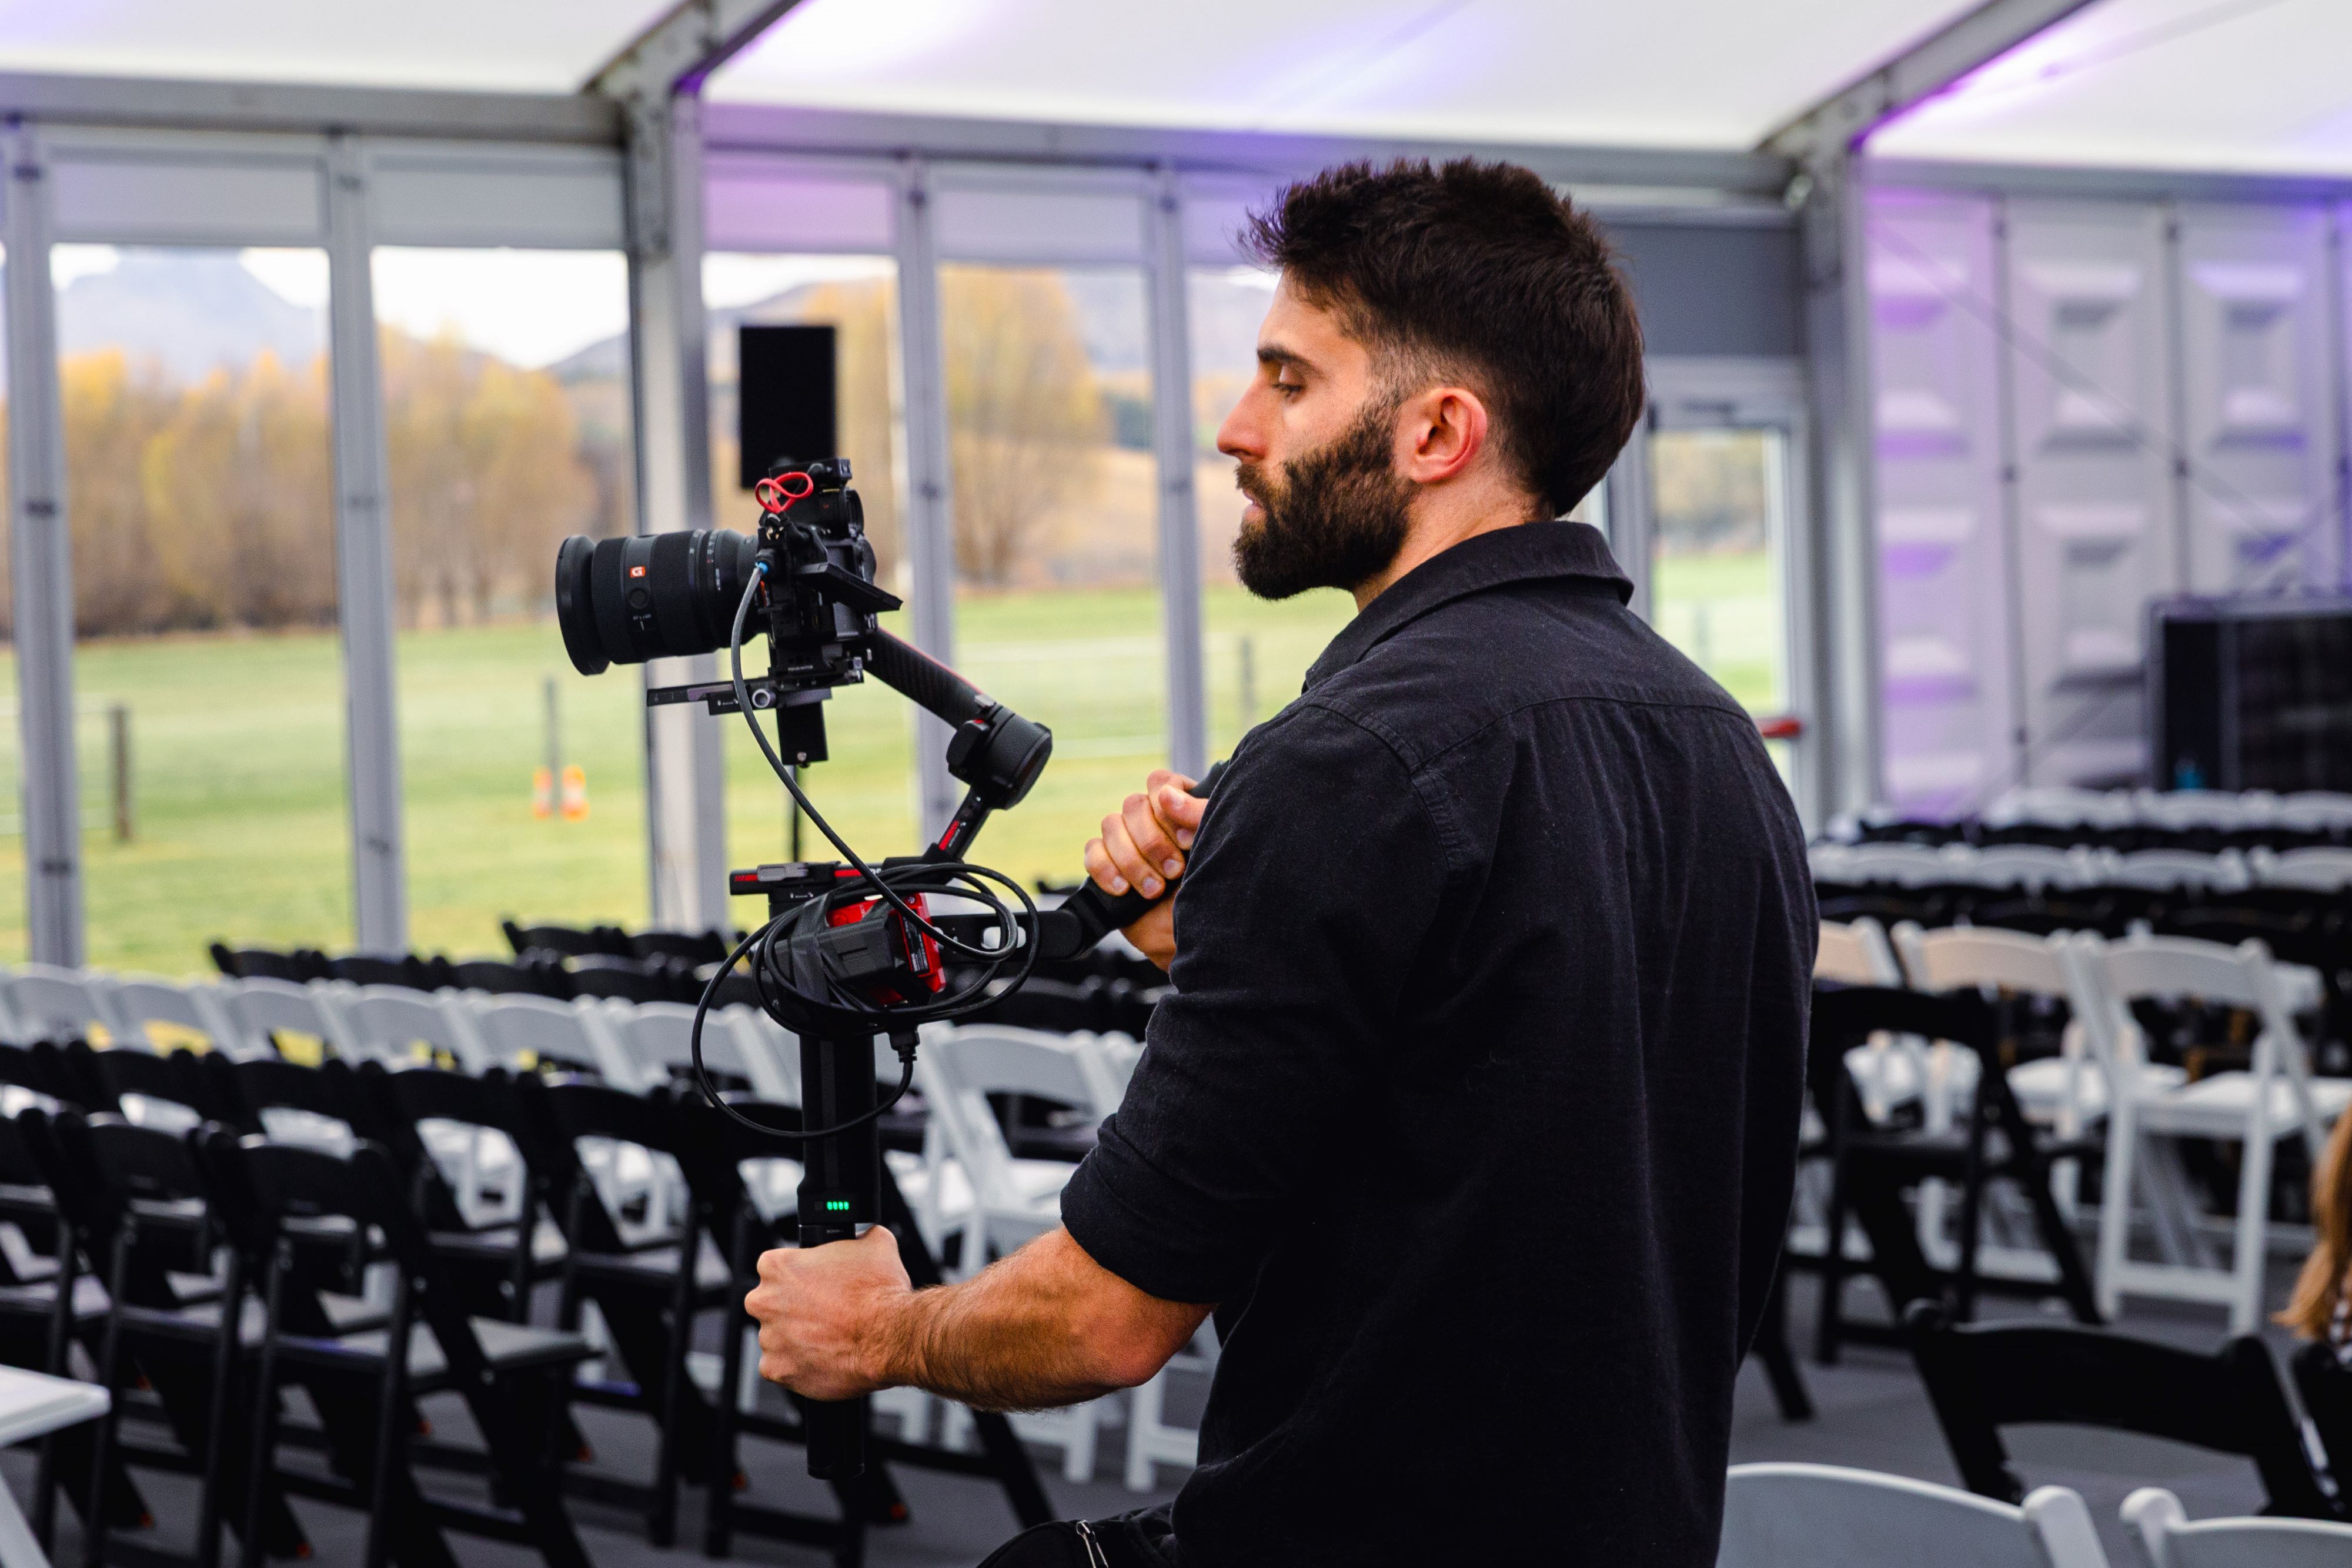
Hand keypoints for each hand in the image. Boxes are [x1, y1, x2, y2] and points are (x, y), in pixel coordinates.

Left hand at [745, 1226, 911, 1399]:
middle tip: (824, 1311)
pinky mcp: (777, 1370)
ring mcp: (769, 1338)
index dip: (799, 1274)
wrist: (889, 1338)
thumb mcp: (875, 1243)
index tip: (816, 1283)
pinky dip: (798, 1364)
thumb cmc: (879, 1293)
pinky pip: (780, 1366)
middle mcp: (765, 1301)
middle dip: (792, 1307)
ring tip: (829, 1337)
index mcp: (778, 1267)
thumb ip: (856, 1237)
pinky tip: (823, 1357)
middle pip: (770, 1302)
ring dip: (796, 1337)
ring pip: (776, 1336)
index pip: (775, 1266)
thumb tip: (861, 1237)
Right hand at [1084, 769, 1206, 968]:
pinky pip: (1093, 853)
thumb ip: (1199, 815)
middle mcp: (1153, 821)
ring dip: (1132, 861)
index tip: (1185, 841)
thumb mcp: (1216, 849)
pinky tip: (1125, 890)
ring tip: (1154, 890)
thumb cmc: (1212, 895)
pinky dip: (1106, 870)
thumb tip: (1167, 795)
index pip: (1161, 783)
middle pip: (1133, 805)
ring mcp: (1128, 842)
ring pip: (1111, 826)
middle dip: (1152, 842)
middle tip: (1173, 872)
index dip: (1167, 806)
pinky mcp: (1109, 866)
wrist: (1191, 941)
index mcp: (1181, 809)